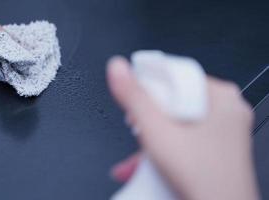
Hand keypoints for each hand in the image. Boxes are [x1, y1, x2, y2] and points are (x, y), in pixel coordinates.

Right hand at [107, 56, 258, 199]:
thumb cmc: (206, 179)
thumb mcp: (158, 131)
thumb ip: (135, 98)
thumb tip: (118, 68)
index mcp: (221, 97)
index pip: (177, 76)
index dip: (150, 87)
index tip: (135, 99)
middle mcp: (226, 112)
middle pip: (176, 102)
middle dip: (149, 120)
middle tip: (139, 130)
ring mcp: (223, 132)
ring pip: (178, 123)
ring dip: (153, 138)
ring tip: (139, 156)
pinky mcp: (217, 149)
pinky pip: (185, 138)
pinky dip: (166, 148)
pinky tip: (149, 163)